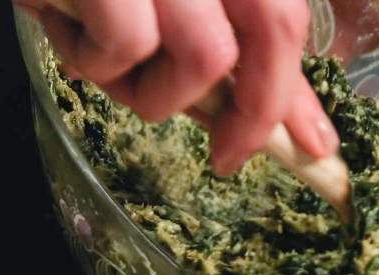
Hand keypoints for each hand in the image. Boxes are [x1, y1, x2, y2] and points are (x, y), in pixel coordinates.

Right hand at [18, 0, 340, 174]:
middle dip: (257, 110)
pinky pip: (127, 46)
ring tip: (99, 59)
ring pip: (203, 57)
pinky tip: (64, 30)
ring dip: (151, 90)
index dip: (301, 87)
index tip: (314, 143)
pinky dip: (94, 61)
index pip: (285, 14)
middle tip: (227, 155)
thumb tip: (255, 119)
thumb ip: (211, 41)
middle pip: (276, 26)